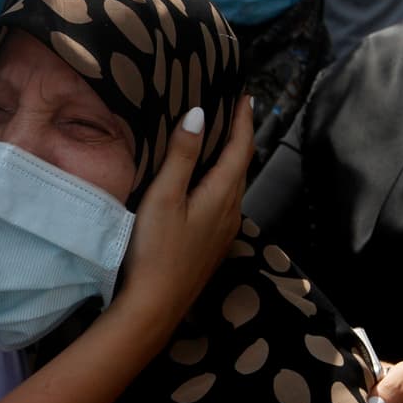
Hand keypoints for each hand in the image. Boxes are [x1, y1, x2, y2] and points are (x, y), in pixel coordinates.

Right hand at [119, 98, 254, 324]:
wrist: (156, 306)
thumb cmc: (156, 250)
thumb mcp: (164, 197)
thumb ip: (183, 155)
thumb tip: (200, 113)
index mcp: (222, 195)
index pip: (241, 149)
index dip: (244, 120)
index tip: (246, 95)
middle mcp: (231, 211)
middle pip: (242, 166)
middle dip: (240, 136)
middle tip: (233, 110)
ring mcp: (224, 231)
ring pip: (235, 185)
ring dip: (232, 159)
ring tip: (221, 139)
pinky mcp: (213, 245)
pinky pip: (226, 202)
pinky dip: (222, 180)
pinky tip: (208, 183)